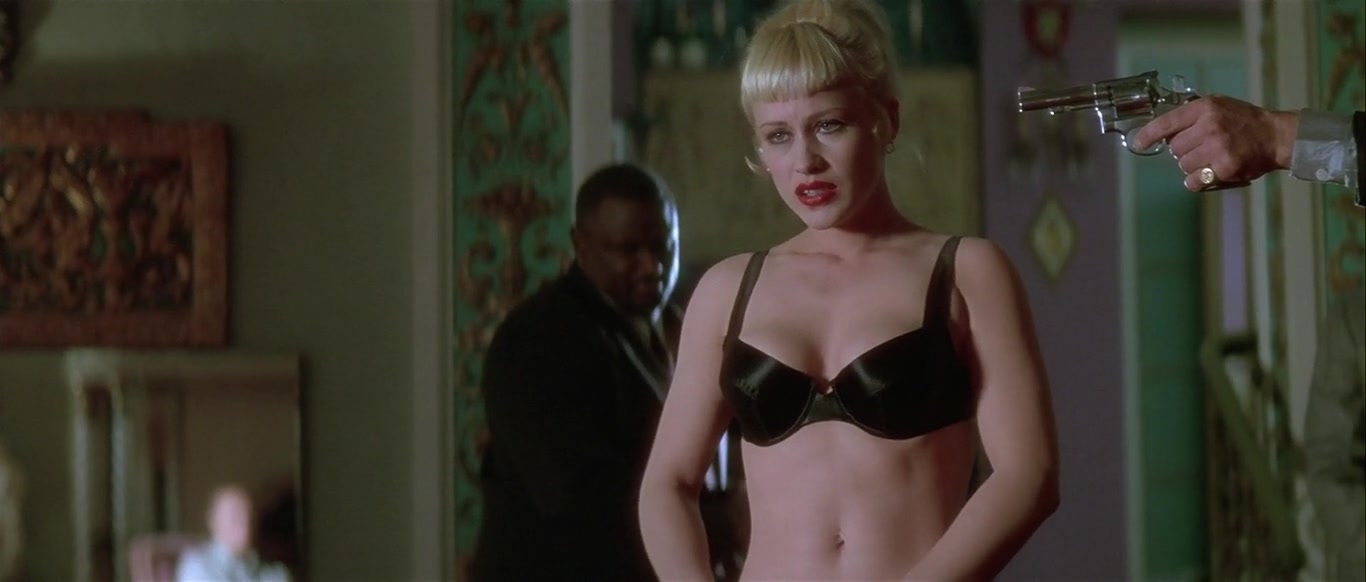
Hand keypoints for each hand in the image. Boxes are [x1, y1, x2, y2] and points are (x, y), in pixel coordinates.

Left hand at [1132, 95, 1299, 191]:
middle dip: (1184, 151)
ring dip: (1192, 166)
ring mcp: (1217, 148)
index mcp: (1205, 108)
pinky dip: (1198, 181)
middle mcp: (1209, 126)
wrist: (1276, 136)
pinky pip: (1194, 181)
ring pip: (1183, 165)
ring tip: (1210, 159)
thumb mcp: (1218, 107)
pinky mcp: (1224, 167)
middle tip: (1202, 148)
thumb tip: (1163, 133)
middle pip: (1175, 148)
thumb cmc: (1244, 121)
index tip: (1138, 143)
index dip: (1149, 134)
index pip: (1167, 122)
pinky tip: (1210, 172)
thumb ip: (1192, 117)